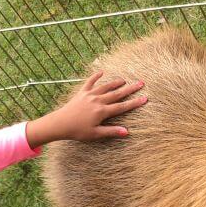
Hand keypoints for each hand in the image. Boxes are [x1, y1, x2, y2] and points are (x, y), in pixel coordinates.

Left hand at [26, 72, 147, 145]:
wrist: (60, 123)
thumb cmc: (78, 131)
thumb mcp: (96, 134)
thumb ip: (111, 131)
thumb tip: (127, 132)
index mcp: (102, 112)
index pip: (122, 107)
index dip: (134, 103)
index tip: (145, 98)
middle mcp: (98, 100)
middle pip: (117, 94)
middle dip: (130, 89)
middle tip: (140, 83)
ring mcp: (89, 95)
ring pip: (105, 86)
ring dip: (116, 82)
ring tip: (125, 80)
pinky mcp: (81, 93)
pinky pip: (90, 82)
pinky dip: (95, 76)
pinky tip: (101, 72)